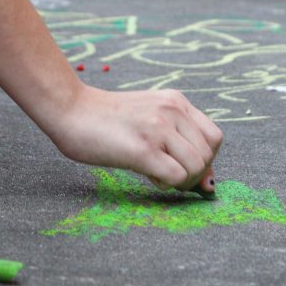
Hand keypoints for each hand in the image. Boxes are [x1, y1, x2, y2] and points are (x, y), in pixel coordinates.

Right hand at [50, 85, 222, 192]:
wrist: (70, 109)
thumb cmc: (106, 120)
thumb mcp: (149, 118)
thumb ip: (179, 141)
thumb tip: (209, 183)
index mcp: (176, 101)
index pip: (214, 137)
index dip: (204, 158)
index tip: (183, 166)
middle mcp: (172, 110)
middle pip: (209, 154)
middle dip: (194, 173)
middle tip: (168, 174)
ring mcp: (158, 128)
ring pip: (197, 167)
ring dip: (182, 181)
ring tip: (157, 174)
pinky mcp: (143, 149)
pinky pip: (177, 176)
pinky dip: (167, 184)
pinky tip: (148, 175)